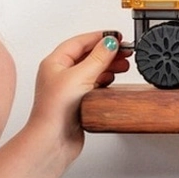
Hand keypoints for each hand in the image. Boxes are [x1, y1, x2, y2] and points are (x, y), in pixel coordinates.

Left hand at [30, 32, 128, 154]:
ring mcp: (69, 88)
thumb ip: (98, 58)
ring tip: (123, 65)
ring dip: (108, 66)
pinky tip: (112, 81)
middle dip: (107, 52)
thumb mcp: (80, 76)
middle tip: (125, 51)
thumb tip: (110, 42)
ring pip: (92, 70)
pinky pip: (94, 85)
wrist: (53, 140)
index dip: (100, 37)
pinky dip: (105, 80)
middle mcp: (60, 74)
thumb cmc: (55, 110)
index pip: (80, 41)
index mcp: (55, 62)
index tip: (117, 37)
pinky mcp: (78, 102)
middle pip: (87, 55)